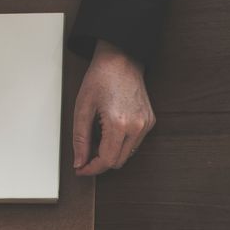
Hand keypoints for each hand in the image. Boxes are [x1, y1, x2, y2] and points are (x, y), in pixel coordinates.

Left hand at [72, 40, 155, 175]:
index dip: (91, 169)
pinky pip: (135, 143)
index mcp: (118, 124)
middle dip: (100, 162)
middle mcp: (136, 127)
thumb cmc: (101, 78)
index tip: (81, 169)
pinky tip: (112, 129)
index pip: (106, 160)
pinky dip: (121, 143)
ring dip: (111, 152)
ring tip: (99, 137)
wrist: (121, 60)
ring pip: (127, 155)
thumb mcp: (82, 107)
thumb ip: (80, 138)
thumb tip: (79, 162)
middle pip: (118, 162)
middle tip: (86, 153)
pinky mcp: (150, 122)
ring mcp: (146, 125)